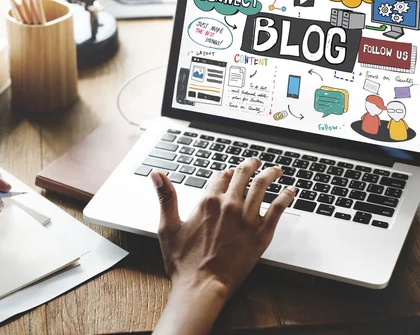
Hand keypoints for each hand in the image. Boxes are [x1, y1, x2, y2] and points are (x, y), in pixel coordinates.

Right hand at [151, 158, 295, 334]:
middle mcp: (229, 206)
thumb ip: (166, 197)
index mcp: (207, 202)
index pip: (220, 176)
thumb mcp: (168, 226)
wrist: (202, 287)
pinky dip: (286, 196)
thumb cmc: (183, 262)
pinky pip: (278, 209)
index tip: (229, 172)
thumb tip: (156, 174)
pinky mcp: (261, 234)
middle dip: (250, 165)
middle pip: (243, 175)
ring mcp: (247, 219)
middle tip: (256, 162)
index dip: (225, 172)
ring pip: (262, 186)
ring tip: (276, 170)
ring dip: (270, 174)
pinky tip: (291, 191)